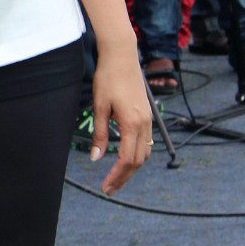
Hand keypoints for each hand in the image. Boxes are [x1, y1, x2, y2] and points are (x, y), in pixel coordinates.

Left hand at [90, 39, 152, 193]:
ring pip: (144, 152)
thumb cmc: (108, 78)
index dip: (116, 176)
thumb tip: (96, 158)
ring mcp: (148, 119)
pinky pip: (146, 141)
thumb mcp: (99, 107)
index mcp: (132, 123)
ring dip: (132, 167)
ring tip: (116, 177)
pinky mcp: (147, 114)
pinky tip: (125, 158)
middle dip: (124, 177)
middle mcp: (144, 124)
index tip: (105, 187)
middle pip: (138, 160)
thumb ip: (100, 134)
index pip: (127, 159)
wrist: (122, 56)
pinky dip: (137, 154)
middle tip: (109, 189)